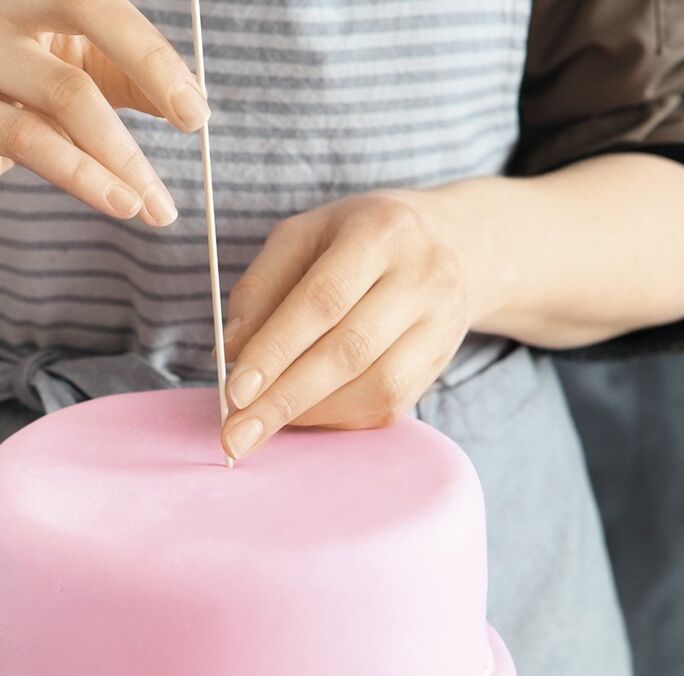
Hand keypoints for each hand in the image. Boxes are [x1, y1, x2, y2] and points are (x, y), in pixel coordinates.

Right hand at [0, 0, 208, 222]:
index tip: (196, 111)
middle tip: (195, 125)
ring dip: (123, 158)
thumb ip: (127, 79)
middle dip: (152, 70)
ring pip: (67, 94)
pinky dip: (86, 178)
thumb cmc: (10, 107)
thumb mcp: (75, 81)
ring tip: (156, 206)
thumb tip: (191, 103)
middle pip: (88, 6)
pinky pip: (32, 142)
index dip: (156, 53)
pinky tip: (120, 203)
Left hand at [220, 192, 476, 459]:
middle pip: (350, 351)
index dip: (275, 350)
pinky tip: (302, 415)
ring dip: (310, 414)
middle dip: (284, 399)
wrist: (452, 243)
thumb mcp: (303, 237)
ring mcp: (441, 324)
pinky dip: (336, 418)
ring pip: (375, 387)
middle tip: (236, 435)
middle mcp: (421, 277)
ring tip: (261, 426)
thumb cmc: (356, 240)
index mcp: (379, 232)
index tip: (234, 392)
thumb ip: (261, 289)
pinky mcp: (442, 363)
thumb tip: (232, 354)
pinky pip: (387, 406)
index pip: (322, 299)